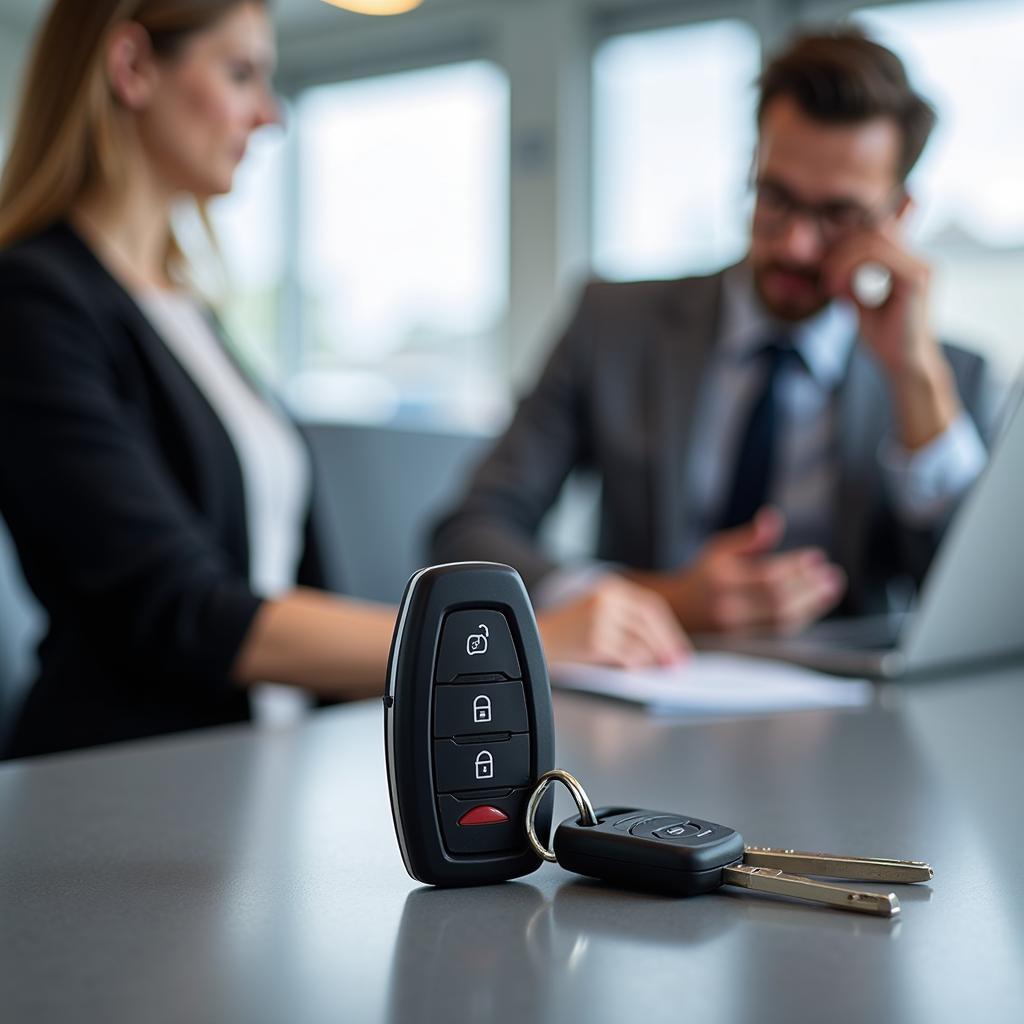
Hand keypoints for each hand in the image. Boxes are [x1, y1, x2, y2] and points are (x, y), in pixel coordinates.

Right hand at [536, 576, 690, 668]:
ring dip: (654, 656)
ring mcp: (601, 618)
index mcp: (610, 588)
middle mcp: (607, 598)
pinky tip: (638, 670)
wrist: (531, 640)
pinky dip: (637, 664)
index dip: (668, 629)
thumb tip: (661, 647)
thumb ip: (625, 621)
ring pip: (642, 639)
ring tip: (661, 670)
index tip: (678, 648)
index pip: (650, 606)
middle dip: (667, 644)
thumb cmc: (566, 632)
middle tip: (677, 663)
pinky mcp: (596, 638)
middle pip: (650, 621)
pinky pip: (627, 654)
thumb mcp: (597, 614)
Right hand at [629, 507, 845, 633]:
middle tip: (833, 574)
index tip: (817, 556)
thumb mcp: (719, 549)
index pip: (768, 575)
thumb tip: (773, 518)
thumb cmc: (703, 577)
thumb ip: (750, 538)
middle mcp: (727, 606)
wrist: (677, 611)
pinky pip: (778, 632)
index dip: (797, 566)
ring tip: (831, 588)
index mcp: (721, 578)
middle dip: (810, 587)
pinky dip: (801, 617)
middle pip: (778, 600)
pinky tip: (814, 604)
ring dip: (812, 604)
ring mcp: (735, 629)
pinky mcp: (743, 644)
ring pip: (782, 620)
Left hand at [824, 230, 960, 448]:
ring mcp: (920, 266)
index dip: (842, 245)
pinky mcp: (917, 278)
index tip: (821, 270)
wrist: (904, 366)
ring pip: (873, 239)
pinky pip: (879, 254)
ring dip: (841, 259)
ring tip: (829, 285)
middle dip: (839, 250)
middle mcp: (917, 259)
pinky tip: (838, 288)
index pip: (872, 235)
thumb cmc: (885, 340)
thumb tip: (826, 263)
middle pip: (871, 231)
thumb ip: (848, 282)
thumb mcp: (858, 304)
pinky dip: (851, 267)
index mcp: (905, 263)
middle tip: (822, 277)